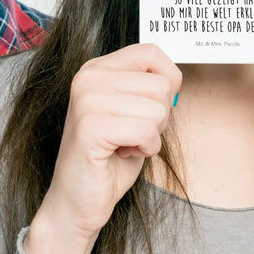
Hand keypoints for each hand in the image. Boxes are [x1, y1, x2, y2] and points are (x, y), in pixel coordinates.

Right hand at [24, 43, 180, 253]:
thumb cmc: (109, 158)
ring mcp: (87, 99)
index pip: (151, 52)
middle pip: (161, 85)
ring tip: (125, 144)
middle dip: (159, 117)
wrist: (78, 200)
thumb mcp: (132, 112)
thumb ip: (147, 88)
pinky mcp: (90, 127)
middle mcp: (88, 77)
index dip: (168, 81)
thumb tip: (175, 79)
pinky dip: (145, 149)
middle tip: (132, 134)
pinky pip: (146, 131)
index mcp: (97, 68)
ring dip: (151, 136)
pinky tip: (122, 154)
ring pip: (157, 109)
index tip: (151, 107)